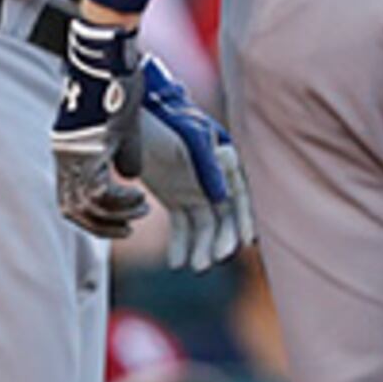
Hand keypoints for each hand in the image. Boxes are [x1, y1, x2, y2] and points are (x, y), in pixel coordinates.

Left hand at [52, 17, 149, 237]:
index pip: (70, 200)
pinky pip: (99, 192)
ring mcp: (74, 154)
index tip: (117, 223)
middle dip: (102, 226)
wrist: (105, 57)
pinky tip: (140, 198)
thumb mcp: (121, 128)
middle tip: (129, 227)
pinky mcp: (88, 150)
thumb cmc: (116, 85)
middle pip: (73, 209)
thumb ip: (123, 154)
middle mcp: (65, 157)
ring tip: (142, 209)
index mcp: (69, 152)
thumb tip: (129, 177)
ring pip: (86, 205)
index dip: (92, 218)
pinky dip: (120, 202)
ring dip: (116, 215)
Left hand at [134, 61, 254, 270]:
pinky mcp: (175, 198)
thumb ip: (207, 163)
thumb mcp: (189, 137)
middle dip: (222, 240)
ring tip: (195, 266)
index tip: (247, 242)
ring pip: (204, 226)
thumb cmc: (168, 120)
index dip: (246, 219)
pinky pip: (182, 226)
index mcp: (225, 162)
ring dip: (202, 247)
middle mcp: (215, 180)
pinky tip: (177, 262)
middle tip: (213, 260)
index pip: (242, 195)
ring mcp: (195, 191)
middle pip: (225, 216)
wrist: (135, 115)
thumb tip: (224, 197)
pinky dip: (181, 245)